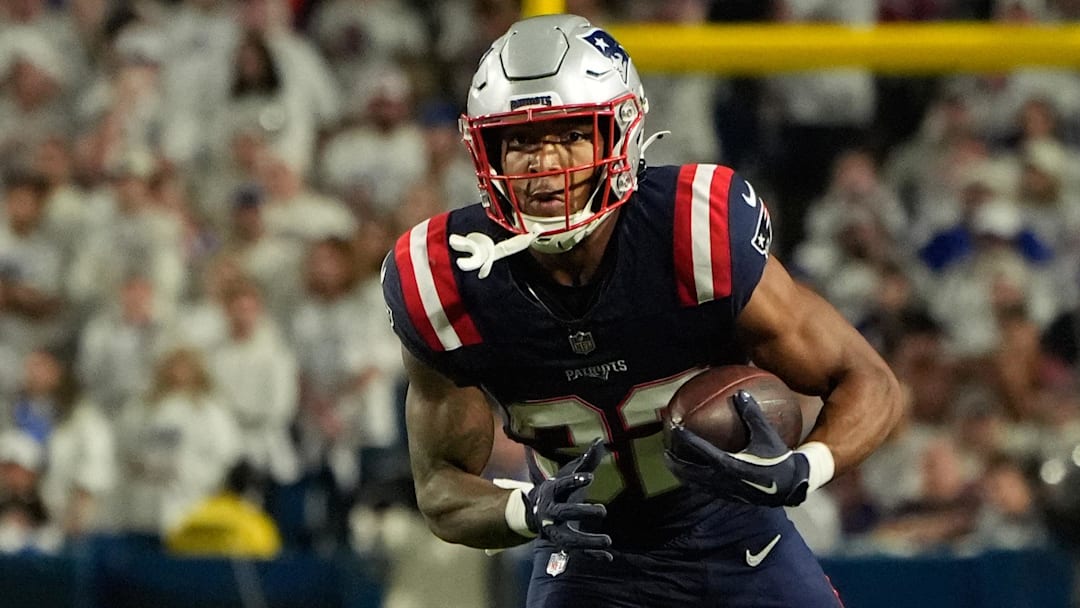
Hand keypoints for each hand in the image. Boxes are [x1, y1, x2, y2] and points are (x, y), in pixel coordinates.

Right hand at [522, 438, 612, 558]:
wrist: (536, 512)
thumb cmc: (559, 489)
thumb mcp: (569, 474)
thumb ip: (586, 461)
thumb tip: (601, 440)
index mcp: (552, 492)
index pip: (563, 485)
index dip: (574, 481)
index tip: (590, 477)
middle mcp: (551, 512)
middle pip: (564, 513)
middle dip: (582, 512)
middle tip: (603, 511)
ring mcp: (556, 530)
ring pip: (569, 539)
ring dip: (587, 541)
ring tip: (607, 541)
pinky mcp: (564, 543)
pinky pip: (577, 551)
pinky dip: (592, 554)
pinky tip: (608, 557)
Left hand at [665, 390, 810, 506]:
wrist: (790, 487)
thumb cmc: (779, 459)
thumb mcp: (767, 435)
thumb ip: (752, 414)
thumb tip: (740, 392)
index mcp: (731, 465)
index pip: (701, 450)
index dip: (686, 439)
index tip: (675, 428)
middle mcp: (724, 479)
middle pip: (691, 472)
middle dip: (676, 463)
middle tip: (664, 452)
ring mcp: (725, 490)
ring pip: (696, 483)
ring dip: (682, 474)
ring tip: (672, 465)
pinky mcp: (729, 497)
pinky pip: (705, 488)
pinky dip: (694, 480)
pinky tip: (692, 474)